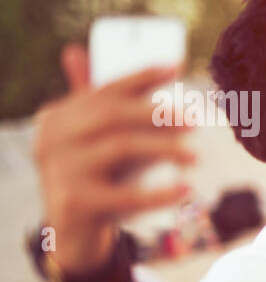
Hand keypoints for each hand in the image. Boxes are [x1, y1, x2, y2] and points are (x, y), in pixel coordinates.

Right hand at [32, 45, 193, 272]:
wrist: (70, 232)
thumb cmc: (91, 175)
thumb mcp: (89, 139)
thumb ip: (90, 102)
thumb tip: (77, 50)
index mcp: (58, 116)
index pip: (102, 89)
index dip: (140, 76)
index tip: (178, 66)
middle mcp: (53, 139)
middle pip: (111, 116)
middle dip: (156, 113)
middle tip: (194, 121)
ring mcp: (60, 171)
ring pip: (120, 149)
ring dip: (165, 149)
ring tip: (197, 157)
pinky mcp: (75, 203)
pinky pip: (124, 197)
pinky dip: (159, 194)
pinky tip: (186, 190)